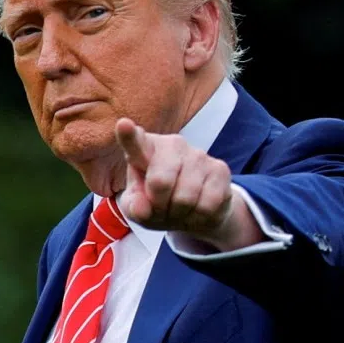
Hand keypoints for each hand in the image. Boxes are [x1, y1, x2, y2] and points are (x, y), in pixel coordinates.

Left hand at [114, 118, 262, 249]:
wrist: (196, 211)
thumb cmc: (159, 204)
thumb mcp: (139, 209)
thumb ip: (133, 207)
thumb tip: (142, 207)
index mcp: (145, 150)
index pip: (135, 143)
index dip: (129, 135)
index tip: (123, 125)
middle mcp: (173, 145)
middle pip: (160, 182)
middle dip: (159, 205)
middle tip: (161, 207)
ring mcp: (198, 155)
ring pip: (185, 198)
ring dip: (180, 214)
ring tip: (179, 209)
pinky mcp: (220, 169)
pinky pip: (207, 205)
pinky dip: (198, 217)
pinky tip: (197, 209)